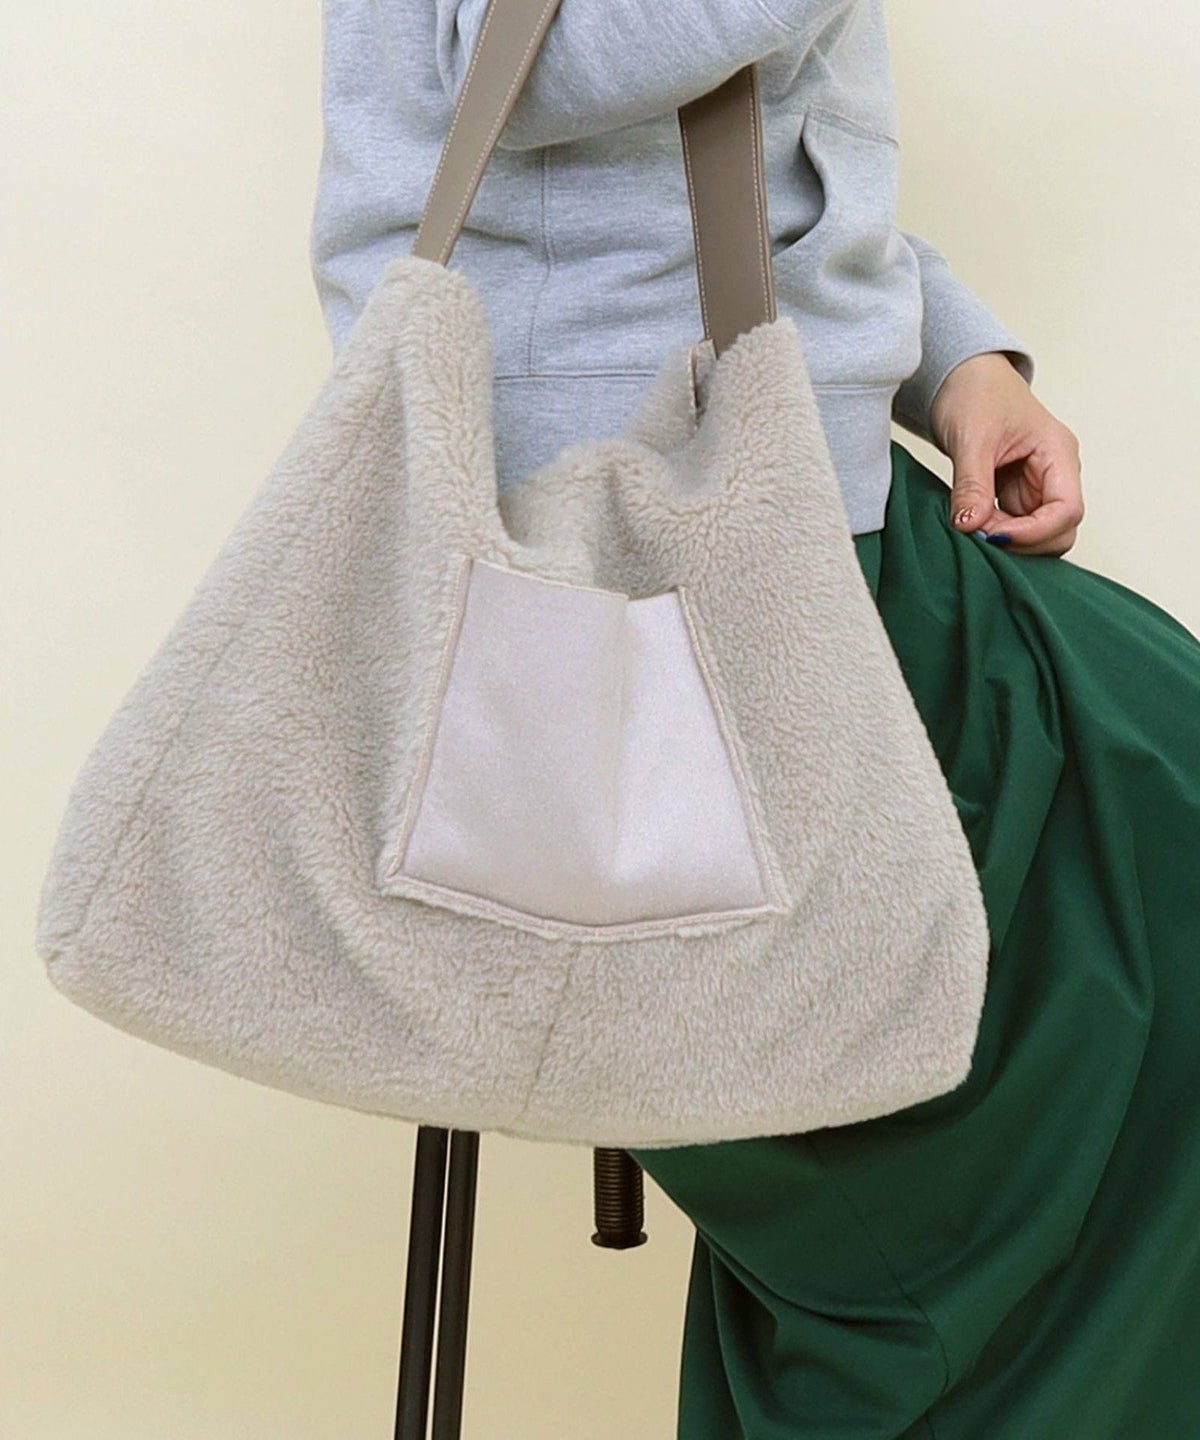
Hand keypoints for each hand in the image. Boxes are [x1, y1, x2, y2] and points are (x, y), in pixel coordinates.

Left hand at [928, 351, 1083, 556]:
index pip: (1068, 510)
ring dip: (1006, 538)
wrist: (960, 378)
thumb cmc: (976, 393)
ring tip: (971, 521)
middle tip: (978, 531)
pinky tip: (973, 521)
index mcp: (1058, 453)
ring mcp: (1037, 485)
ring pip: (1037, 533)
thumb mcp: (972, 439)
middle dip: (1022, 540)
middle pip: (1059, 530)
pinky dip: (995, 531)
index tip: (994, 536)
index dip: (1035, 532)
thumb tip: (969, 525)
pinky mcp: (1016, 492)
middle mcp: (1056, 473)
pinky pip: (1015, 525)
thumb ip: (972, 485)